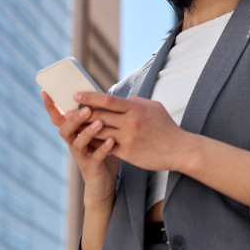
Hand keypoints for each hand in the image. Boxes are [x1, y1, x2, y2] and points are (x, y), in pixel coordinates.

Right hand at [42, 91, 118, 204]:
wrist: (103, 182)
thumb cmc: (99, 151)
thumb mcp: (95, 132)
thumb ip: (94, 117)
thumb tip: (97, 94)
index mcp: (73, 133)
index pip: (58, 118)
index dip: (50, 106)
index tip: (45, 92)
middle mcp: (73, 143)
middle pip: (65, 129)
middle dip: (74, 118)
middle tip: (86, 109)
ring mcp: (81, 156)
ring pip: (78, 144)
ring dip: (88, 132)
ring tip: (99, 123)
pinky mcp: (92, 167)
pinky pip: (96, 157)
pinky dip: (103, 149)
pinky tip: (111, 141)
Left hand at [75, 92, 190, 172]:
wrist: (180, 150)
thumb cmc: (167, 128)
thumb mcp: (154, 108)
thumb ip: (136, 102)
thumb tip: (123, 99)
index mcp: (136, 108)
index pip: (107, 100)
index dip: (89, 97)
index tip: (76, 95)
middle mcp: (130, 122)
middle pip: (99, 116)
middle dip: (82, 113)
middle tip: (68, 111)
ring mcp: (128, 139)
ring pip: (100, 132)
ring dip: (85, 129)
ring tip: (73, 126)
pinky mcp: (128, 153)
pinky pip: (106, 147)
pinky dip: (96, 143)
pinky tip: (87, 141)